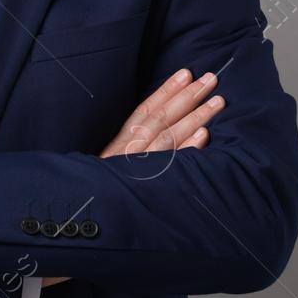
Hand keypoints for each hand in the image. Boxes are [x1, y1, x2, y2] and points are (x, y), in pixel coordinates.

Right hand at [42, 71, 225, 290]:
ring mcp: (137, 169)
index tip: (185, 73)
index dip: (165, 90)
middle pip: (160, 118)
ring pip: (169, 137)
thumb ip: (128, 148)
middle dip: (187, 96)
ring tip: (217, 102)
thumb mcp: (108, 167)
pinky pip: (170, 166)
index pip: (144, 110)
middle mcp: (127, 152)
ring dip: (195, 117)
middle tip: (211, 79)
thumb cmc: (97, 193)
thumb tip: (156, 128)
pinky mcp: (145, 187)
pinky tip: (204, 137)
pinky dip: (187, 150)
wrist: (80, 223)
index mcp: (119, 144)